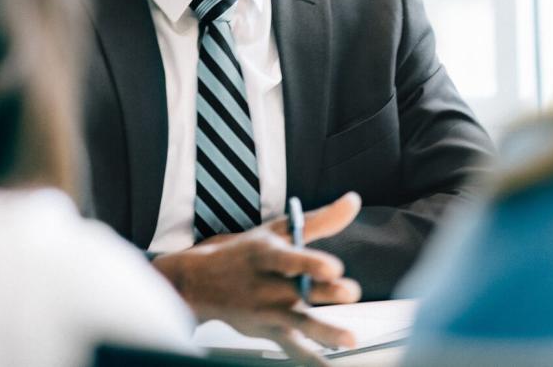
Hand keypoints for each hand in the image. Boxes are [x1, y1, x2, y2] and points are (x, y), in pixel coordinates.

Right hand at [152, 192, 362, 365]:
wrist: (198, 284)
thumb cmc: (245, 253)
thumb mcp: (277, 231)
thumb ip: (319, 220)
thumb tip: (354, 201)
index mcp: (266, 255)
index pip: (288, 259)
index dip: (310, 263)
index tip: (333, 267)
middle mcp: (266, 286)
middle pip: (299, 290)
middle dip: (326, 293)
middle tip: (350, 292)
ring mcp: (267, 312)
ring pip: (299, 324)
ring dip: (325, 332)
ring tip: (350, 340)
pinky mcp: (268, 332)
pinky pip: (293, 350)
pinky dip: (311, 360)